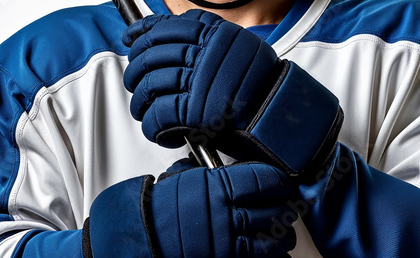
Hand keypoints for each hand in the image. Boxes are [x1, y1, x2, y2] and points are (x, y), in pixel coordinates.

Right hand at [84, 162, 298, 257]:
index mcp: (217, 187)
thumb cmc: (152, 209)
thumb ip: (207, 176)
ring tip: (282, 233)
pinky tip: (272, 254)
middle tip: (286, 206)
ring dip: (282, 236)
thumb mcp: (181, 180)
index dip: (278, 181)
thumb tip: (224, 170)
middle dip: (285, 208)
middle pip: (277, 209)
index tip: (280, 183)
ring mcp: (227, 244)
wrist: (134, 240)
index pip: (265, 179)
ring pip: (275, 240)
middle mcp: (226, 215)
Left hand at [122, 9, 342, 175]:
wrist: (284, 117)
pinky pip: (158, 116)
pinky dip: (153, 128)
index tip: (132, 39)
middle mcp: (205, 53)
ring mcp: (199, 81)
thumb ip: (207, 41)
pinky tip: (163, 132)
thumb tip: (163, 34)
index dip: (143, 33)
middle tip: (136, 83)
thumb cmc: (260, 89)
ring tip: (147, 113)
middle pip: (150, 56)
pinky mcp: (194, 111)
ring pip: (148, 87)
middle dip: (135, 72)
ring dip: (141, 105)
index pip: (165, 26)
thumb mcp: (238, 50)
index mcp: (214, 34)